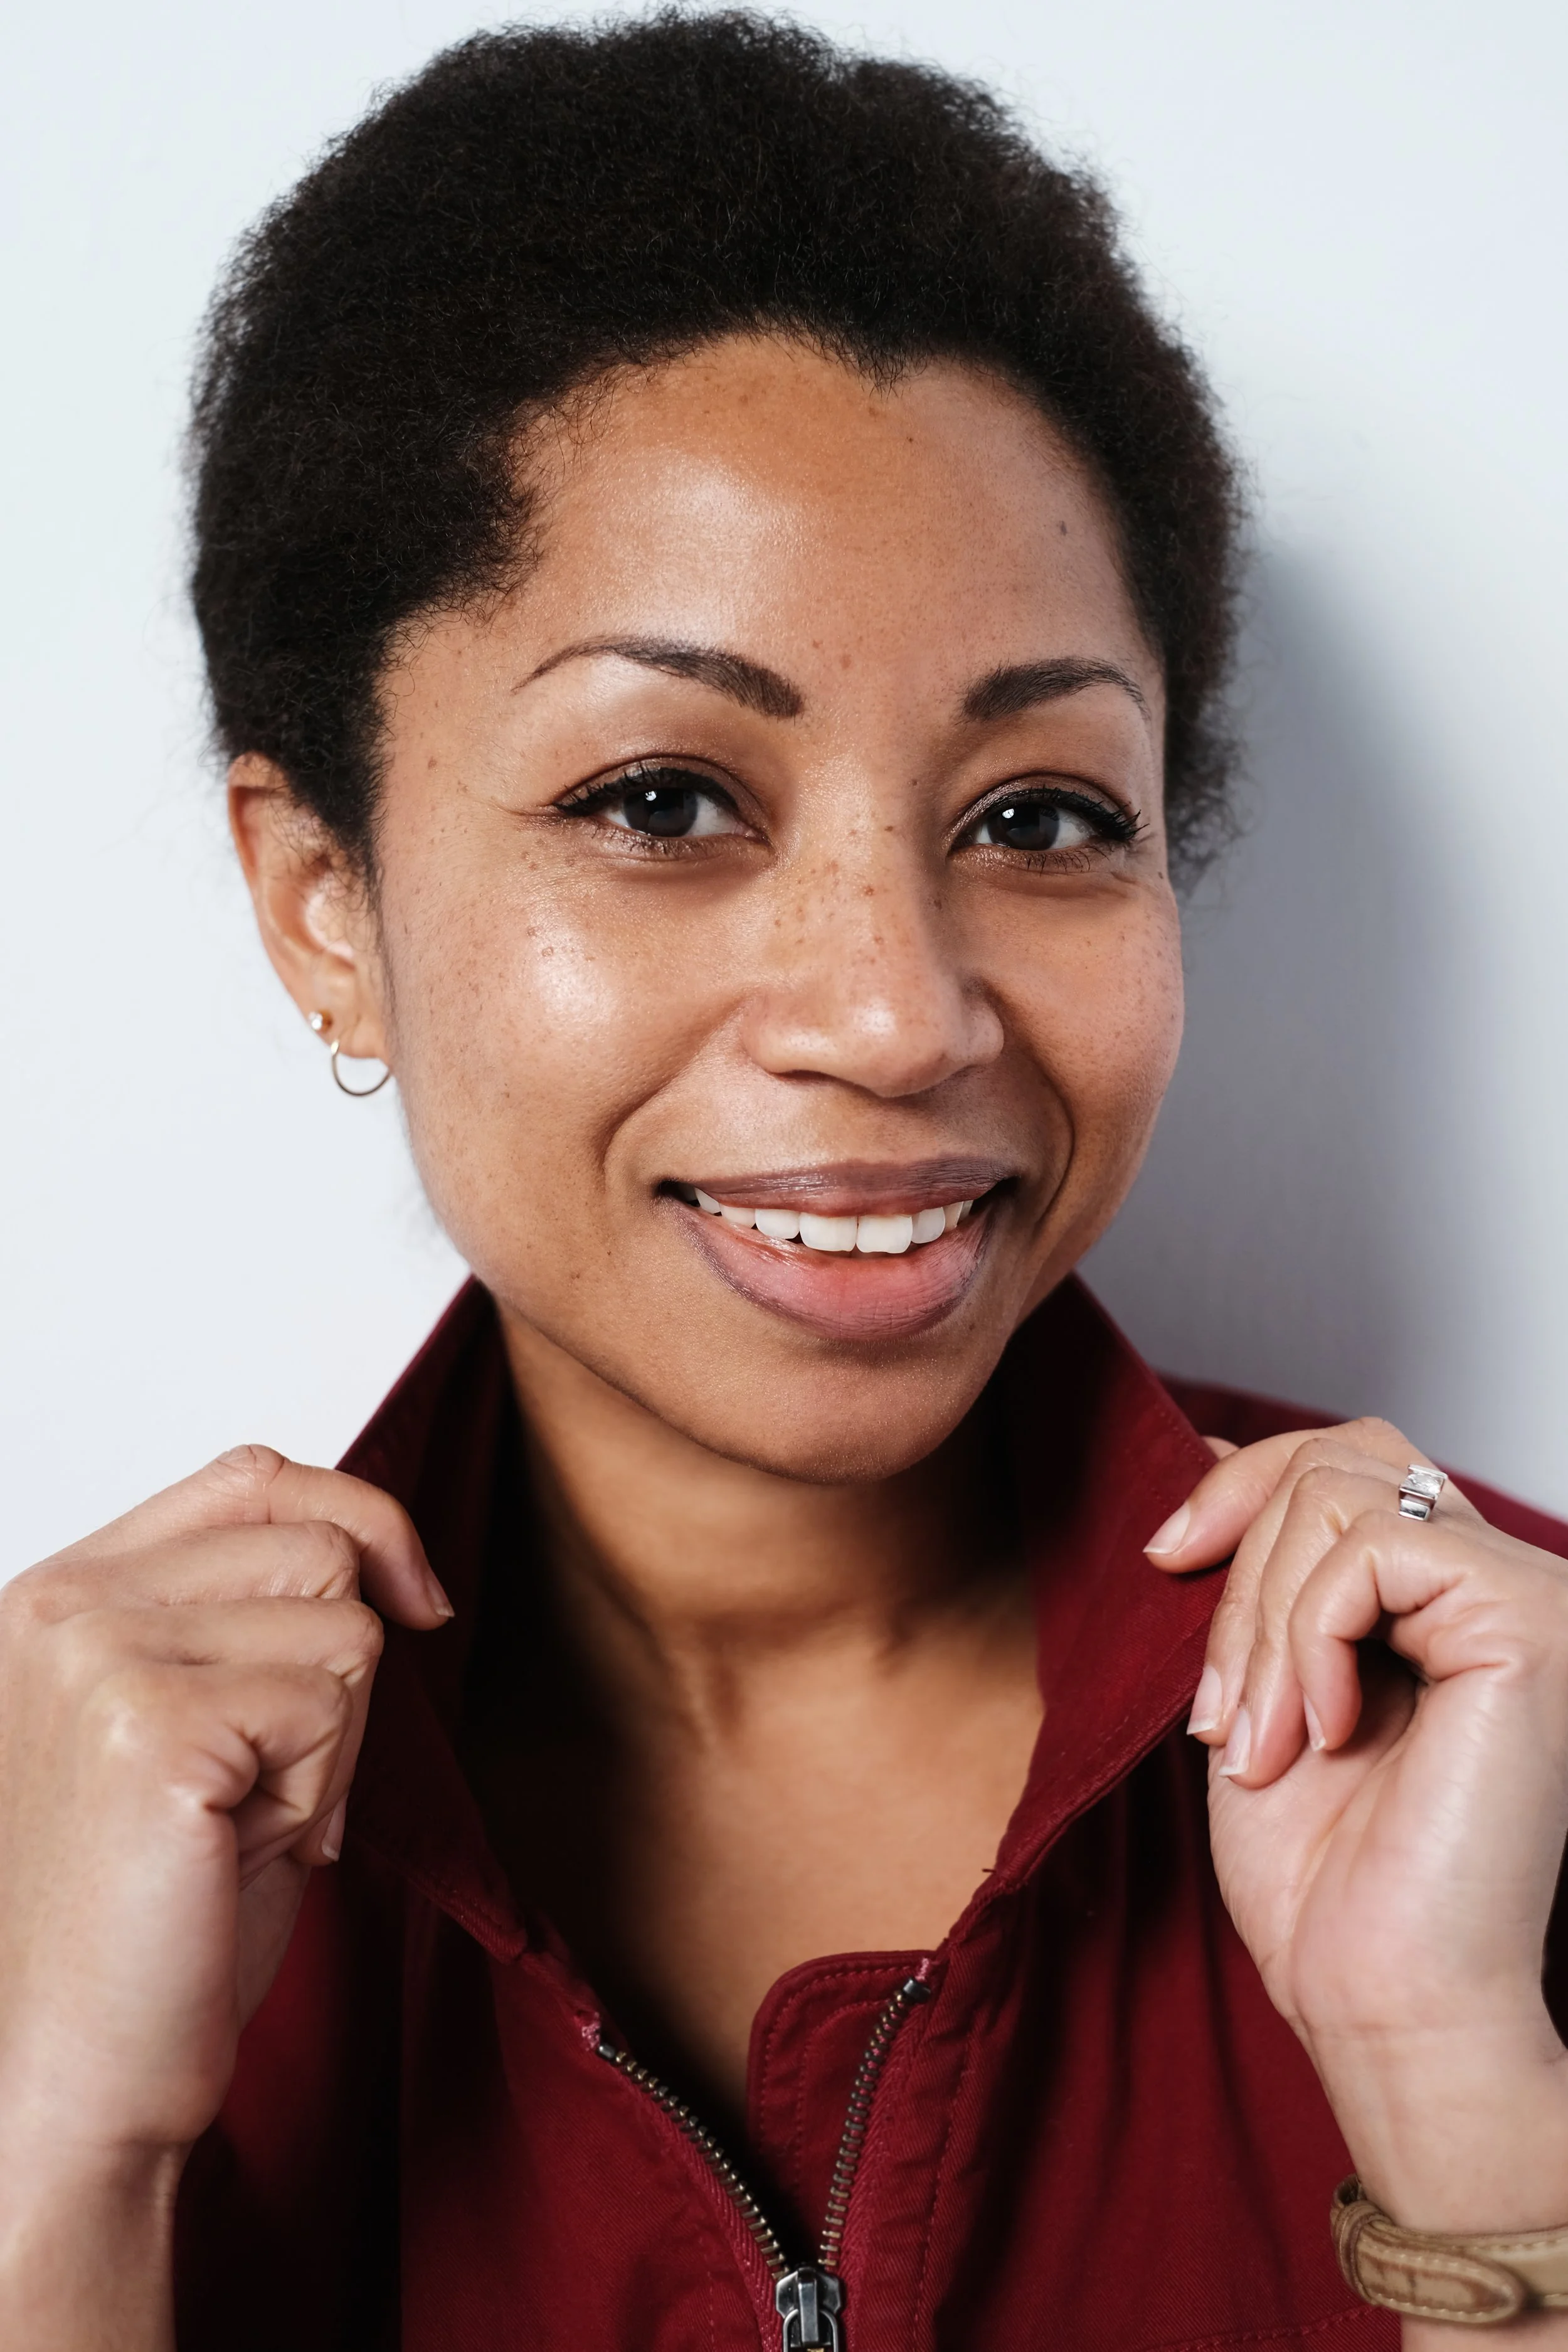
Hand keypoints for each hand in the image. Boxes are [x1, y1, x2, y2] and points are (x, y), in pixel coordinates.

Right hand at [0, 1446, 448, 2346]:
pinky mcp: (151, 1727)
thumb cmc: (155, 1910)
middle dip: (340, 1676)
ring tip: (244, 1822)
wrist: (79, 2070)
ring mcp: (99, 1656)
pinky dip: (322, 1791)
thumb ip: (248, 1614)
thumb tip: (392, 1557)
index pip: (253, 1474)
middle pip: (321, 1546)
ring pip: (344, 1626)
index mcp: (65, 1592)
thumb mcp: (201, 1720)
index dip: (360, 1517)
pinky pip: (336, 1700)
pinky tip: (243, 1853)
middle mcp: (66, 1604)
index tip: (416, 1599)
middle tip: (262, 1787)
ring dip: (335, 1741)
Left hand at [1147, 1418, 1567, 2261]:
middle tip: (1221, 1716)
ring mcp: (1527, 1593)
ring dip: (1260, 1626)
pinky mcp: (1529, 1618)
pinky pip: (1369, 1552)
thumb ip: (1261, 1575)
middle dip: (1239, 1573)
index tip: (1165, 1556)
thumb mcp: (1264, 1683)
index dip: (1241, 1481)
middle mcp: (1501, 1580)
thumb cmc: (1325, 1877)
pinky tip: (1324, 1733)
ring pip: (1335, 1496)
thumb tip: (1209, 1446)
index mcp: (1444, 1595)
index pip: (1345, 1456)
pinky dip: (1308, 1638)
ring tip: (1262, 1744)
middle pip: (1336, 1456)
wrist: (1380, 1997)